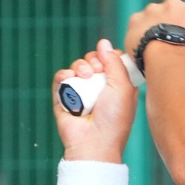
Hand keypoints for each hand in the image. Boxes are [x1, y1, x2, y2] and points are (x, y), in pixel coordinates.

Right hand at [52, 40, 136, 160]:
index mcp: (117, 87)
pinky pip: (61, 77)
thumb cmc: (114, 119)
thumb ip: (115, 62)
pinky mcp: (64, 97)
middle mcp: (99, 88)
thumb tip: (103, 42)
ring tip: (85, 77)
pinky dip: (64, 75)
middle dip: (94, 60)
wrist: (93, 142)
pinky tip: (70, 79)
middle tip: (97, 71)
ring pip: (78, 66)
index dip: (110, 57)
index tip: (111, 62)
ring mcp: (81, 92)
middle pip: (94, 60)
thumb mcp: (123, 88)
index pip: (111, 61)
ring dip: (81, 66)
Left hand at [124, 0, 184, 72]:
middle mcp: (172, 4)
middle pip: (170, 11)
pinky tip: (141, 47)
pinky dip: (137, 34)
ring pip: (151, 16)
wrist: (167, 63)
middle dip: (169, 23)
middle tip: (168, 42)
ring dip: (152, 27)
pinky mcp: (136, 18)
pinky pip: (136, 25)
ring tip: (153, 46)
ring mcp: (152, 9)